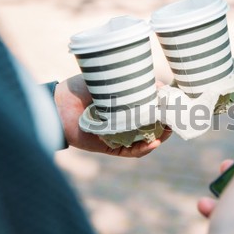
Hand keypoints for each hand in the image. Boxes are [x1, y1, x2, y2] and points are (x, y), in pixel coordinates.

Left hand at [54, 74, 170, 156]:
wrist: (56, 104)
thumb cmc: (81, 87)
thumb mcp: (112, 81)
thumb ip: (135, 83)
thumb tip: (163, 87)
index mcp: (125, 106)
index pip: (150, 111)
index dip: (165, 112)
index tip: (177, 108)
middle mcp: (123, 122)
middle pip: (150, 128)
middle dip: (165, 127)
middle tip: (176, 122)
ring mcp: (117, 135)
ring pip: (143, 142)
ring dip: (158, 139)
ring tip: (167, 133)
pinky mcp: (109, 147)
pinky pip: (129, 152)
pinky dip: (142, 149)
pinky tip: (153, 143)